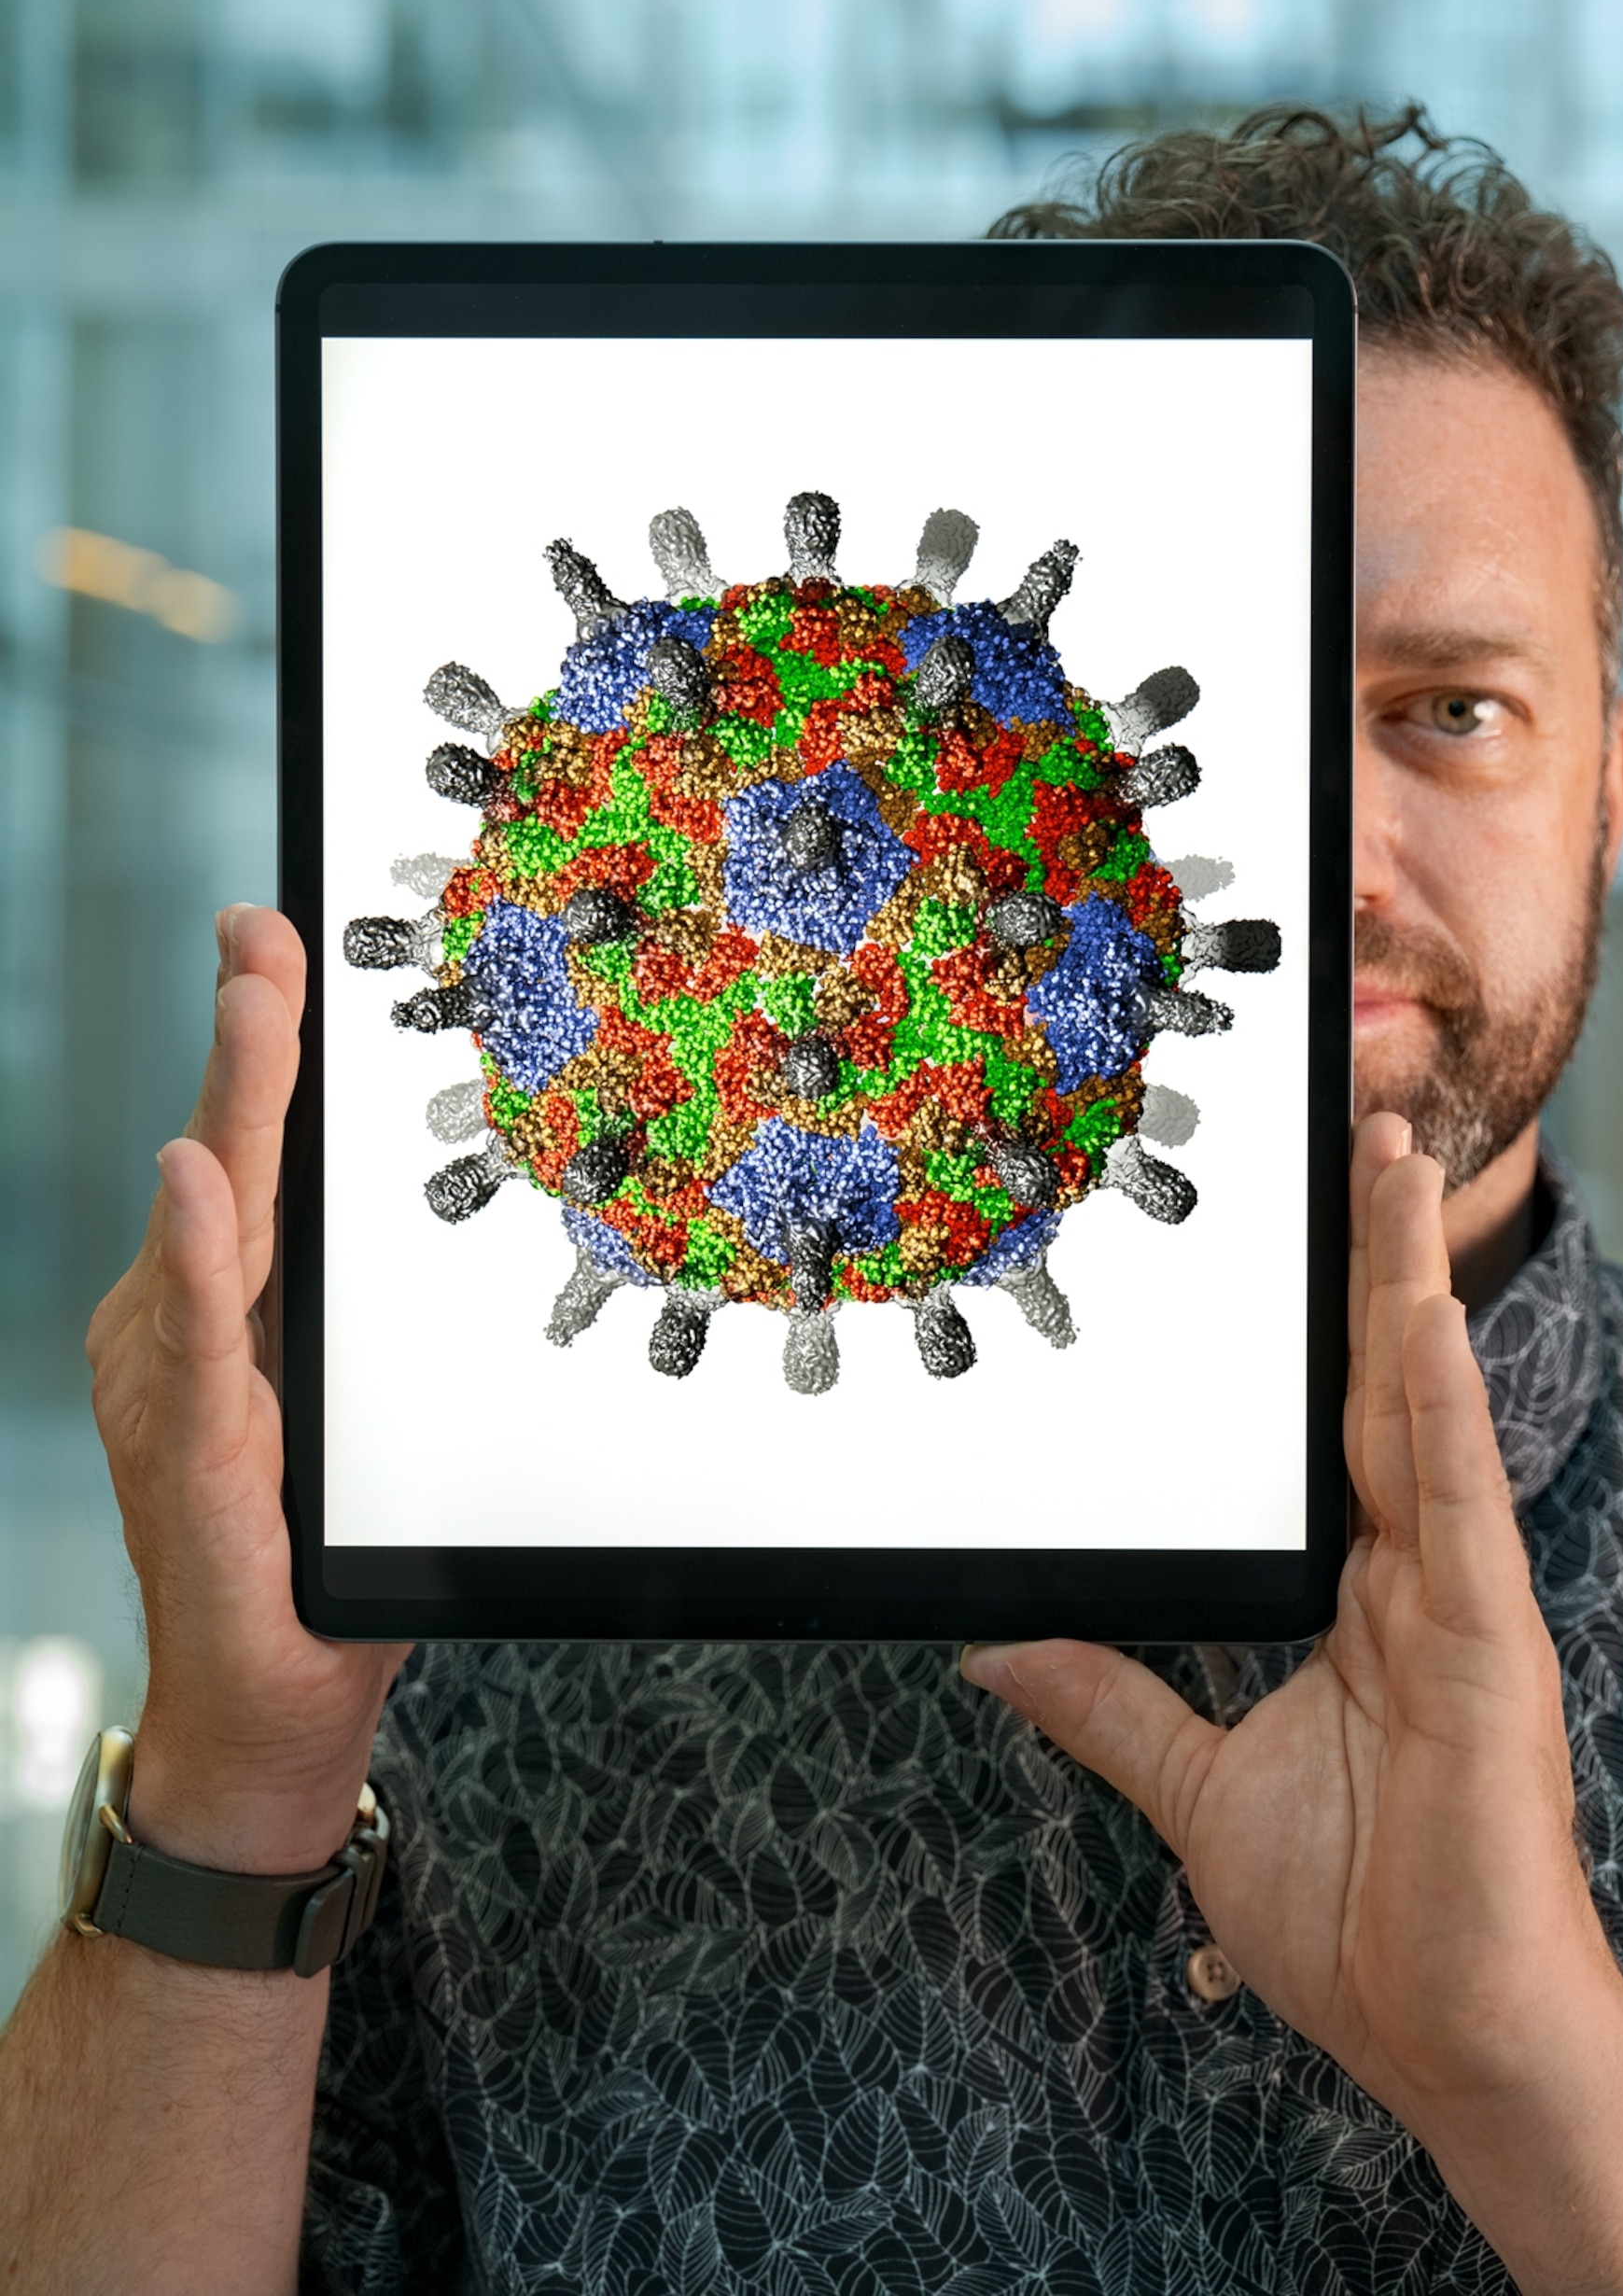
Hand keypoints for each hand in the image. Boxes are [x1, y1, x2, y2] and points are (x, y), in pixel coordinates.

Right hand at [87, 907, 409, 1875]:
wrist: (269, 1704)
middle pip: (229, 1157)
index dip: (260, 1042)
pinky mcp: (196, 1445)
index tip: (278, 938)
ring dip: (238, 1103)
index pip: (252, 1151)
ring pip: (219, 1220)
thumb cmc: (318, 1555)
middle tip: (264, 930)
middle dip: (249, 1035)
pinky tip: (198, 1178)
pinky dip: (199, 1252)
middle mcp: (182, 1325)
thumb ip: (360, 1319)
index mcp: (231, 1307)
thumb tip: (436, 1217)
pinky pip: (205, 1335)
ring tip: (256, 1000)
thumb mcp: (356, 1410)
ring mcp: (175, 1381)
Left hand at [961, 1112, 1622, 2149]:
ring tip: (1396, 1163)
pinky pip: (1458, 1494)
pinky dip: (1442, 1398)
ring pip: (1425, 1404)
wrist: (1452, 2039)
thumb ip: (1105, 1700)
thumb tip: (988, 1643)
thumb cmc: (1357, 1926)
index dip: (1327, 1316)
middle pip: (1387, 1379)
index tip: (1301, 1215)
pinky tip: (1425, 1313)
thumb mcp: (1194, 1785)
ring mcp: (1459, 1598)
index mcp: (1360, 1590)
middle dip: (1376, 1254)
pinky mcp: (1488, 1640)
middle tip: (1363, 1130)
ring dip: (1409, 1278)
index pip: (1338, 1419)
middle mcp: (1415, 1572)